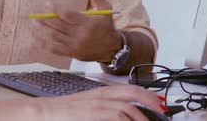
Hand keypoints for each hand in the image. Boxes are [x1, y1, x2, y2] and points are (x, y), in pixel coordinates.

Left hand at [32, 0, 121, 61]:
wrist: (112, 49)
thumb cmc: (107, 26)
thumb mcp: (106, 9)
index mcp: (88, 23)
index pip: (68, 15)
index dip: (56, 9)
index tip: (47, 3)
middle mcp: (81, 35)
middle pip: (58, 26)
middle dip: (45, 19)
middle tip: (36, 14)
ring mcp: (75, 46)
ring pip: (54, 37)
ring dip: (42, 30)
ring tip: (34, 23)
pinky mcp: (72, 54)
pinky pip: (55, 49)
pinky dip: (44, 44)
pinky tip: (37, 38)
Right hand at [35, 85, 165, 120]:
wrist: (42, 113)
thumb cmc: (63, 114)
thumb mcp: (87, 110)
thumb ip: (104, 112)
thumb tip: (121, 117)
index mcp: (101, 92)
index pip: (129, 88)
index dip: (148, 93)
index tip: (160, 101)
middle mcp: (100, 94)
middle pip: (132, 92)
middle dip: (151, 100)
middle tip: (164, 108)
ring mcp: (96, 103)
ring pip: (127, 105)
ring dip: (142, 116)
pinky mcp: (92, 112)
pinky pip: (116, 115)